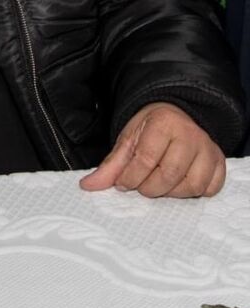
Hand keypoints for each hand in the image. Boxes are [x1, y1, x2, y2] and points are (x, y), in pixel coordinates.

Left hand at [79, 102, 224, 197]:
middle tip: (141, 185)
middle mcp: (190, 133)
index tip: (123, 183)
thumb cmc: (149, 129)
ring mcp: (208, 148)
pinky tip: (179, 184)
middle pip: (169, 175)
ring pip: (191, 186)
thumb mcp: (128, 140)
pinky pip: (210, 188)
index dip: (131, 177)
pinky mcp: (219, 161)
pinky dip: (194, 193)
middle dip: (149, 188)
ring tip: (158, 184)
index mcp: (163, 122)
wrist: (176, 115)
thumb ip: (110, 165)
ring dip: (171, 193)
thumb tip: (87, 186)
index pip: (146, 159)